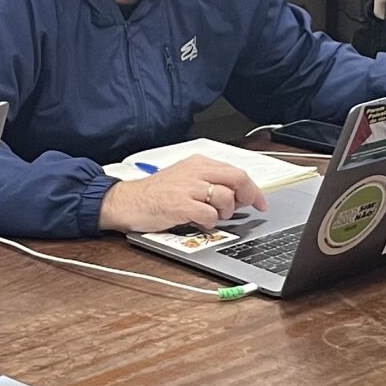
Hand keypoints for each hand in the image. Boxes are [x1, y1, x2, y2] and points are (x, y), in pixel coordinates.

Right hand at [98, 155, 267, 233]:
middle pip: (237, 179)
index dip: (253, 189)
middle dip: (248, 196)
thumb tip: (237, 195)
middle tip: (245, 209)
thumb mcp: (185, 179)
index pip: (237, 171)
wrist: (127, 201)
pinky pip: (209, 214)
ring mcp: (188, 187)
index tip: (259, 202)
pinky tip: (200, 222)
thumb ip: (210, 183)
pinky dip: (210, 222)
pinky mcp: (180, 204)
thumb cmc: (156, 193)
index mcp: (199, 163)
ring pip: (225, 197)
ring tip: (213, 216)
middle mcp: (196, 171)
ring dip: (225, 212)